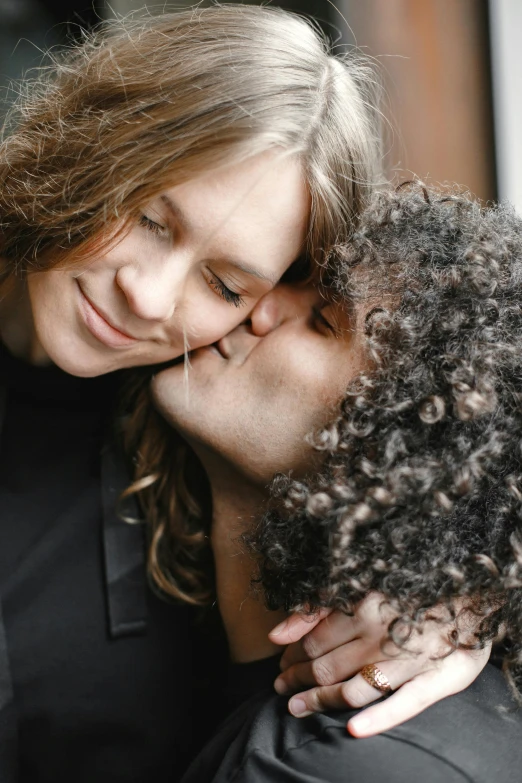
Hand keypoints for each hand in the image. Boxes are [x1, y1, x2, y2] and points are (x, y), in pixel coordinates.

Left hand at [268, 594, 491, 736]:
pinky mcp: (436, 679)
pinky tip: (351, 730)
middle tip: (281, 687)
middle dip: (297, 679)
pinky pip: (402, 705)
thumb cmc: (414, 585)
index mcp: (361, 607)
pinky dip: (376, 720)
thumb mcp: (363, 583)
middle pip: (326, 666)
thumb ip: (317, 607)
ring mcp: (407, 660)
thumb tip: (275, 635)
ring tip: (297, 708)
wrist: (474, 589)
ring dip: (319, 701)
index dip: (292, 656)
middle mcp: (380, 635)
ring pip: (352, 690)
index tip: (281, 662)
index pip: (313, 642)